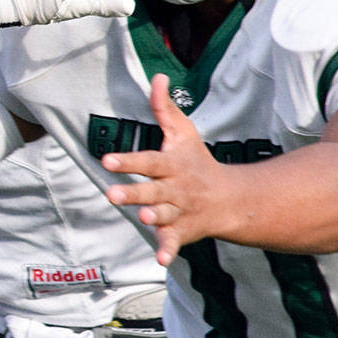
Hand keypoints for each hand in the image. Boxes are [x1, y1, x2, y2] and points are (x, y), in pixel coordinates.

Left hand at [101, 74, 233, 264]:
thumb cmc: (197, 163)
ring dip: (155, 218)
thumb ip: (164, 108)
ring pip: (165, 216)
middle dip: (134, 193)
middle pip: (152, 190)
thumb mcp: (183, 134)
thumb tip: (157, 77)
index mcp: (171, 165)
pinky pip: (175, 242)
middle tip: (111, 195)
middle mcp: (175, 189)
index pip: (147, 161)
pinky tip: (160, 260)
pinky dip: (169, 251)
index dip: (127, 161)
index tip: (106, 161)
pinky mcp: (182, 231)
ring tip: (143, 218)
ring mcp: (179, 211)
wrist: (232, 199)